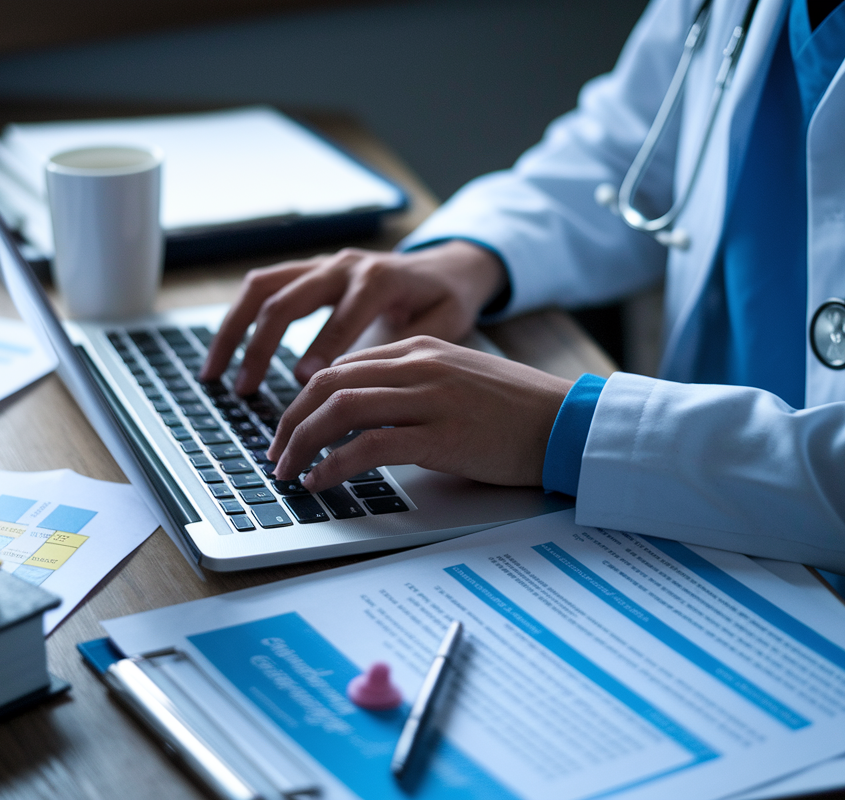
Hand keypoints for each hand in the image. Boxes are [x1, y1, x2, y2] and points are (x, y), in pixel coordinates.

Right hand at [199, 241, 505, 395]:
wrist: (448, 267)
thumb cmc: (446, 302)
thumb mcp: (442, 327)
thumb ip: (400, 348)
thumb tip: (352, 379)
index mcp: (380, 278)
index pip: (342, 316)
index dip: (321, 349)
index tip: (303, 386)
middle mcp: (344, 266)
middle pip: (286, 300)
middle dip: (260, 347)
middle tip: (245, 389)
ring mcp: (321, 265)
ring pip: (261, 289)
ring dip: (233, 332)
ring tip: (214, 374)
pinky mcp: (308, 271)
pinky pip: (262, 288)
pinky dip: (237, 319)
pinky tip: (224, 354)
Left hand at [267, 336, 573, 489]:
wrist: (568, 422)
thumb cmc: (515, 410)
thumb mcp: (456, 381)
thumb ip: (411, 386)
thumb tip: (362, 418)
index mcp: (419, 349)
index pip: (341, 366)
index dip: (303, 400)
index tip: (289, 430)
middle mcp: (418, 366)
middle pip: (328, 384)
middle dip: (290, 420)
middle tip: (276, 453)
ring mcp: (430, 398)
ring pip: (341, 409)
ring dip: (303, 442)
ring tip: (289, 470)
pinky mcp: (442, 435)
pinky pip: (370, 446)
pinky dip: (336, 464)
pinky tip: (322, 480)